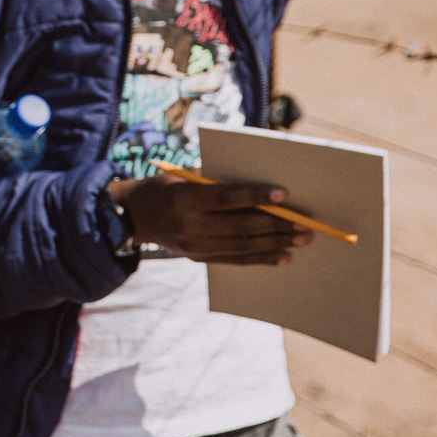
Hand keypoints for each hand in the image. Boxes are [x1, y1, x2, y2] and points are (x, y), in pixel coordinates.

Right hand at [111, 177, 314, 265]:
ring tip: (302, 240)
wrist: (131, 217)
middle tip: (305, 224)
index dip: (256, 196)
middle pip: (241, 226)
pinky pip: (235, 260)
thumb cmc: (162, 187)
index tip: (284, 194)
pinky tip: (283, 256)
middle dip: (277, 225)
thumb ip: (214, 178)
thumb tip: (256, 179)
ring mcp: (194, 246)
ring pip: (243, 246)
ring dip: (276, 243)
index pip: (227, 198)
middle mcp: (190, 225)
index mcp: (184, 199)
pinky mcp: (198, 258)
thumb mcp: (181, 176)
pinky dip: (261, 258)